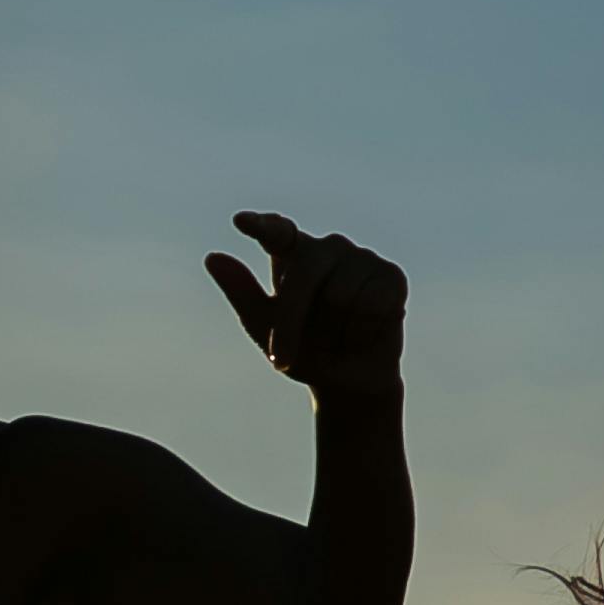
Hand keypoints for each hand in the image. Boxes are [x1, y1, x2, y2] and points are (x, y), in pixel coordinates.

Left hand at [206, 211, 406, 397]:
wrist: (346, 382)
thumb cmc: (304, 350)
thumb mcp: (264, 327)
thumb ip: (241, 292)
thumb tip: (212, 257)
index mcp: (293, 253)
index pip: (276, 230)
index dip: (262, 225)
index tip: (241, 222)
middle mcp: (327, 248)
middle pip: (305, 275)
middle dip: (290, 323)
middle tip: (283, 360)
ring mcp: (362, 258)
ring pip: (340, 295)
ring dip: (333, 331)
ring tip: (338, 335)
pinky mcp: (391, 276)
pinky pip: (371, 303)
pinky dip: (361, 330)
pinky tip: (365, 331)